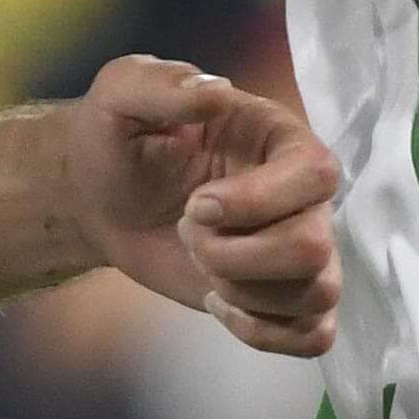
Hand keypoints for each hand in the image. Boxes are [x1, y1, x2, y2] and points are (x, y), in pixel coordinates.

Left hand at [66, 58, 339, 356]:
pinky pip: (312, 335)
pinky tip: (217, 303)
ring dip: (244, 293)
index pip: (316, 176)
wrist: (101, 198)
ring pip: (317, 294)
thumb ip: (161, 83)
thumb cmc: (118, 139)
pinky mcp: (282, 298)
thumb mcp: (121, 93)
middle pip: (315, 248)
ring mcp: (298, 250)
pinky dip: (263, 332)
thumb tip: (215, 90)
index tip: (195, 205)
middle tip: (188, 234)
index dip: (258, 202)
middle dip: (237, 257)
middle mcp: (304, 197)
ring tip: (201, 264)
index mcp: (281, 140)